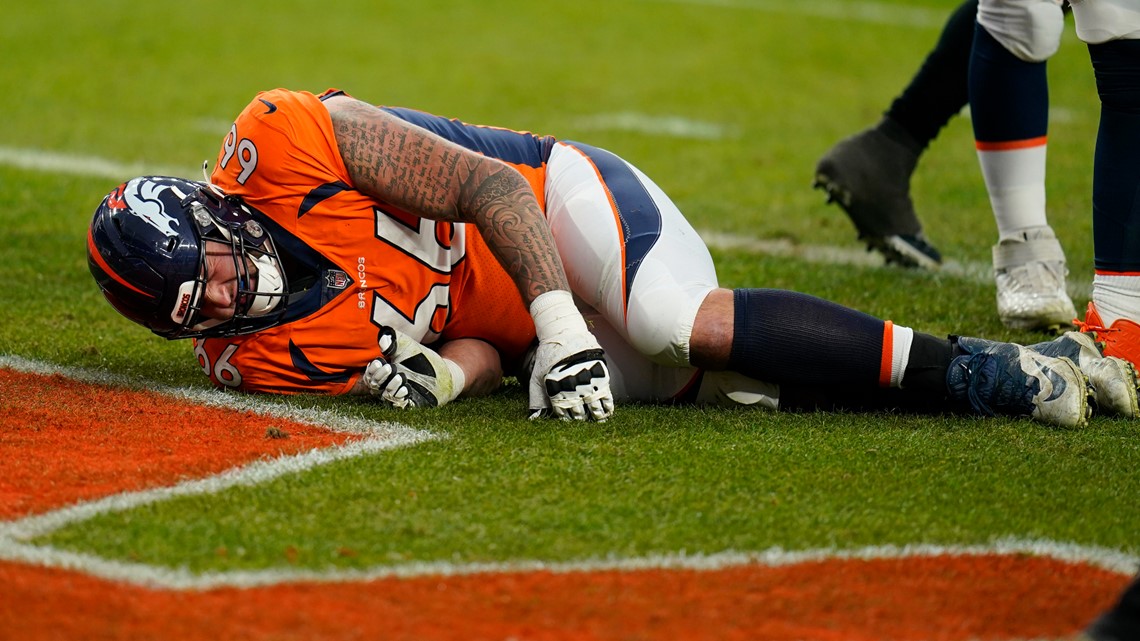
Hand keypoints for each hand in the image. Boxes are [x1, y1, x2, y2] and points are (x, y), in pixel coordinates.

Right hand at [362, 327, 464, 408]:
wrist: (443, 370)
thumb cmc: (421, 357)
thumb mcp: (407, 346)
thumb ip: (395, 340)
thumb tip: (383, 337)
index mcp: (384, 373)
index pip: (369, 375)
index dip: (372, 370)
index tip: (379, 361)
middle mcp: (388, 386)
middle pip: (374, 387)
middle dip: (380, 377)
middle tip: (390, 367)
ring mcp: (398, 395)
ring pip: (386, 397)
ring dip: (390, 387)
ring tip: (400, 376)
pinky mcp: (411, 403)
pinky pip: (400, 405)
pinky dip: (400, 398)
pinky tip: (406, 389)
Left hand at [527, 291, 614, 420]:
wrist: (565, 334)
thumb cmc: (549, 355)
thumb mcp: (539, 377)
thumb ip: (538, 398)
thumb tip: (534, 418)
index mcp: (557, 391)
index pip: (564, 413)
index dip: (568, 418)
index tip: (571, 419)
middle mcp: (573, 390)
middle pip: (580, 413)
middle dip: (582, 417)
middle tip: (585, 419)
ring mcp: (588, 383)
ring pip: (594, 408)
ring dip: (596, 416)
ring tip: (599, 419)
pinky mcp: (600, 376)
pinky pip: (606, 397)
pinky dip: (608, 406)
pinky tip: (608, 411)